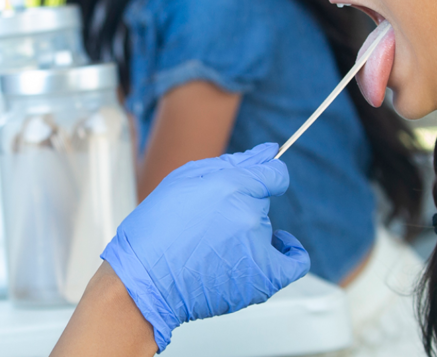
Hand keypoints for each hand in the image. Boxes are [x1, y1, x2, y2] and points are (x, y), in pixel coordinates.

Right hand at [101, 143, 308, 351]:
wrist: (144, 283)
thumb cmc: (154, 232)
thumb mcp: (183, 180)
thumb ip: (230, 164)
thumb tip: (267, 153)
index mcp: (229, 186)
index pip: (273, 174)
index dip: (264, 176)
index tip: (260, 181)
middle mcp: (248, 215)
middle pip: (263, 201)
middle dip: (242, 205)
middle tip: (210, 221)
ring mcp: (257, 248)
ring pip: (266, 229)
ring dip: (249, 232)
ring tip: (215, 245)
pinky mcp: (262, 278)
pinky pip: (293, 262)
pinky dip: (289, 253)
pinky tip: (274, 250)